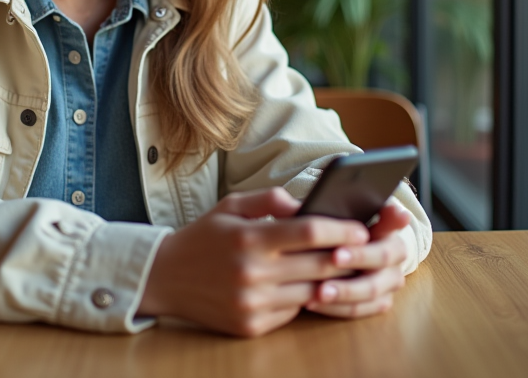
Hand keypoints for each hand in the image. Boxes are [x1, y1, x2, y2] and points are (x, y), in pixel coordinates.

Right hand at [138, 187, 374, 336]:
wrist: (163, 277)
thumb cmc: (203, 237)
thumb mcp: (231, 205)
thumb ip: (271, 200)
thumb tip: (308, 205)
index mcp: (249, 238)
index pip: (310, 232)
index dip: (342, 230)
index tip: (361, 228)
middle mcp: (252, 273)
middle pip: (319, 265)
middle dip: (346, 256)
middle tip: (364, 249)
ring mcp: (252, 303)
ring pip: (311, 293)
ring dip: (331, 281)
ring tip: (341, 268)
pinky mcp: (250, 326)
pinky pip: (292, 312)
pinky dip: (303, 299)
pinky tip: (306, 286)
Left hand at [303, 202, 410, 318]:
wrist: (327, 249)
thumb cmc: (326, 225)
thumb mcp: (326, 210)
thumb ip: (332, 200)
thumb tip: (307, 204)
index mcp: (387, 223)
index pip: (393, 220)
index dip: (385, 221)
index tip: (361, 231)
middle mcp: (395, 252)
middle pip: (384, 257)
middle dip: (358, 257)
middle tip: (333, 257)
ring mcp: (389, 279)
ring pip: (374, 289)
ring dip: (346, 290)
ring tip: (318, 290)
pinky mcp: (378, 301)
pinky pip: (362, 309)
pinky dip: (338, 308)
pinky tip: (313, 302)